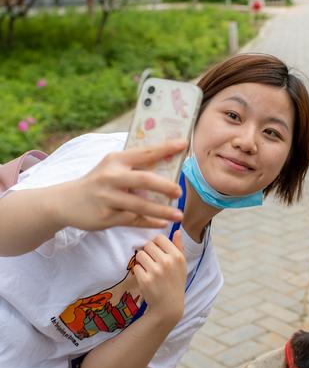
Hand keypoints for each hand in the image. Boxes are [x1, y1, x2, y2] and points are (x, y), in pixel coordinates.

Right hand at [57, 139, 187, 230]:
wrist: (65, 202)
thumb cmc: (98, 182)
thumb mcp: (111, 168)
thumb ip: (135, 166)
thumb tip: (169, 164)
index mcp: (116, 160)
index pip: (145, 152)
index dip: (165, 148)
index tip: (183, 144)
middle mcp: (111, 177)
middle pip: (144, 180)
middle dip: (165, 186)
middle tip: (180, 191)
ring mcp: (108, 198)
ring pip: (141, 206)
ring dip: (162, 211)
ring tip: (179, 215)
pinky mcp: (106, 217)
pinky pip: (134, 220)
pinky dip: (150, 222)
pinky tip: (162, 223)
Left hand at [133, 231, 186, 322]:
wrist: (168, 305)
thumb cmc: (176, 283)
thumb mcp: (182, 265)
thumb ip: (179, 247)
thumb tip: (177, 230)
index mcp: (177, 256)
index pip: (160, 238)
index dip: (156, 244)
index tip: (158, 252)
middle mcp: (167, 261)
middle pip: (148, 245)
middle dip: (148, 252)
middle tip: (152, 262)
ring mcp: (155, 271)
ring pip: (140, 255)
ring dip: (141, 261)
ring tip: (148, 269)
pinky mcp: (145, 280)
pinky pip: (136, 267)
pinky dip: (138, 272)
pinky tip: (146, 278)